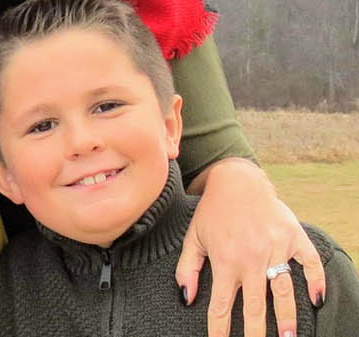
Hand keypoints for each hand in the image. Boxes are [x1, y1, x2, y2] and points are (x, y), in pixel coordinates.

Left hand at [176, 158, 325, 336]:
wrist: (237, 181)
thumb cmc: (212, 213)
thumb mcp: (193, 239)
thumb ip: (187, 270)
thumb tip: (186, 299)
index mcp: (225, 261)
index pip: (223, 305)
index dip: (221, 330)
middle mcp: (252, 258)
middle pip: (256, 305)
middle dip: (257, 332)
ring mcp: (276, 247)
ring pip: (284, 290)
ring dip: (288, 316)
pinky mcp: (294, 237)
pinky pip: (309, 263)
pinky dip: (316, 281)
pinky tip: (318, 301)